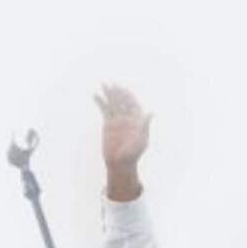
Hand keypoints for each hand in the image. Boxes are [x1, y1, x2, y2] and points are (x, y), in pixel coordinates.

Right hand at [95, 84, 149, 200]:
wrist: (120, 163)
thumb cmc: (133, 154)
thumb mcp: (141, 140)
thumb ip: (144, 126)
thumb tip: (150, 113)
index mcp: (136, 119)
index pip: (133, 104)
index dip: (128, 96)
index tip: (123, 90)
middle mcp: (127, 117)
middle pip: (122, 101)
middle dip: (118, 92)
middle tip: (112, 84)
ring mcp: (117, 120)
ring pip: (113, 104)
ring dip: (109, 94)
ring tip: (104, 84)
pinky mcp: (108, 124)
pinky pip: (104, 110)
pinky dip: (100, 102)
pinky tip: (95, 95)